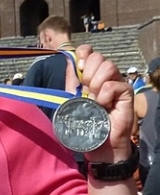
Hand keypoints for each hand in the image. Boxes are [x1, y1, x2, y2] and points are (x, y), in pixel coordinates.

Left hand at [76, 45, 133, 161]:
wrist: (97, 143)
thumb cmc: (84, 122)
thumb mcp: (72, 99)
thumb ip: (71, 81)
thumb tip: (67, 61)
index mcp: (90, 74)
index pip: (88, 51)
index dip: (83, 53)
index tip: (79, 67)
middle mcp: (104, 76)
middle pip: (98, 56)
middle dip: (88, 72)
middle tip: (86, 90)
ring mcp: (117, 83)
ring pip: (108, 66)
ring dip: (97, 82)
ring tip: (94, 98)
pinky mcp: (126, 94)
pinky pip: (114, 84)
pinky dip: (105, 94)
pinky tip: (103, 105)